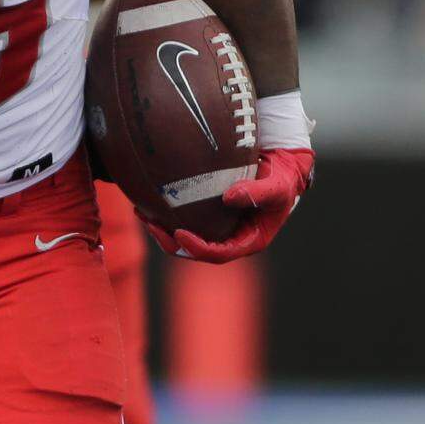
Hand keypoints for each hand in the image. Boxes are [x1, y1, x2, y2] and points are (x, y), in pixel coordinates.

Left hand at [145, 147, 313, 262]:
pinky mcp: (208, 216)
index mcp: (247, 241)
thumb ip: (258, 193)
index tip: (178, 233)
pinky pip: (183, 218)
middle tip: (151, 224)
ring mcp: (217, 229)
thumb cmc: (282, 180)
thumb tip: (229, 197)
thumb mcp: (277, 187)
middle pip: (194, 250)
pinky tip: (148, 199)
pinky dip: (166, 212)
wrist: (280, 169)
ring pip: (184, 237)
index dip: (196, 248)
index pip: (218, 254)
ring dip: (161, 229)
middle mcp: (229, 240)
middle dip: (169, 242)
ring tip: (142, 213)